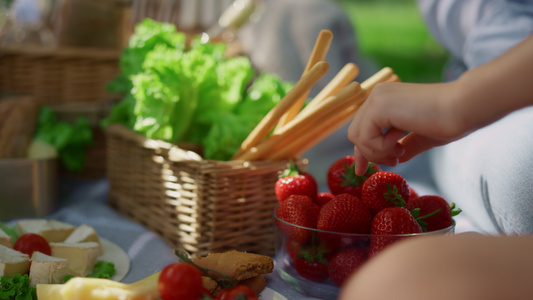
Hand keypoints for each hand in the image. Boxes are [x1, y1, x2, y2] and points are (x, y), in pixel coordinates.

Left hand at [347, 81, 467, 174]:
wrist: (464, 108)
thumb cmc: (449, 120)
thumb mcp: (421, 136)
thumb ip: (405, 146)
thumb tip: (395, 159)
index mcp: (385, 99)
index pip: (363, 129)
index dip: (361, 152)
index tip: (360, 171)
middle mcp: (377, 95)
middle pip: (355, 134)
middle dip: (371, 154)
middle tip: (395, 160)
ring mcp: (376, 98)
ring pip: (357, 137)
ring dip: (378, 152)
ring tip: (400, 151)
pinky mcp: (378, 106)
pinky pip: (365, 137)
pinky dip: (381, 148)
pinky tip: (400, 143)